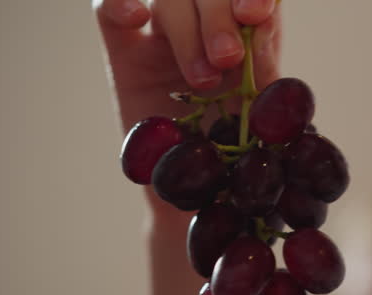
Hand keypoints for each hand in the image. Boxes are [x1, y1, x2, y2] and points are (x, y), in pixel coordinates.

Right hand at [93, 0, 280, 214]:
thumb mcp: (264, 117)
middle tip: (226, 59)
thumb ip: (266, 70)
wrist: (207, 199)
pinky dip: (117, 3)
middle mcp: (208, 27)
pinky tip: (135, 17)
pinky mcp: (126, 56)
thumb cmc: (243, 156)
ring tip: (202, 82)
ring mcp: (164, 38)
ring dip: (187, 33)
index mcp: (251, 34)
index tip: (255, 15)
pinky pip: (105, 12)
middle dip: (218, 18)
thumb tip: (262, 27)